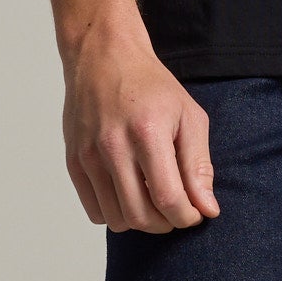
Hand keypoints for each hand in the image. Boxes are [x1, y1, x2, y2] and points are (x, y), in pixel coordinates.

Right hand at [62, 16, 218, 232]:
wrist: (103, 57)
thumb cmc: (151, 85)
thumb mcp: (189, 116)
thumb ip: (199, 165)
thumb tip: (207, 209)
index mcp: (147, 133)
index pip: (168, 198)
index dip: (187, 217)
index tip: (195, 213)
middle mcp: (113, 146)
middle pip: (140, 216)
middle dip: (166, 224)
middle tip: (176, 210)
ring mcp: (88, 155)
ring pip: (116, 219)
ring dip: (140, 221)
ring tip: (153, 200)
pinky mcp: (74, 161)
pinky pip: (94, 211)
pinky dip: (115, 213)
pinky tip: (129, 193)